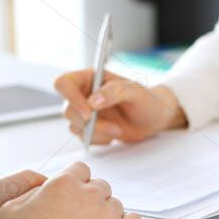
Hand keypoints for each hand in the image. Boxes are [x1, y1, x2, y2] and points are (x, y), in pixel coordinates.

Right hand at [0, 162, 141, 218]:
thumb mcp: (9, 212)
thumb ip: (30, 196)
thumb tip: (41, 193)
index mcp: (64, 183)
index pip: (80, 170)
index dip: (75, 183)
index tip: (71, 195)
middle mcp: (90, 194)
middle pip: (100, 187)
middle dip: (90, 199)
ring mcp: (108, 214)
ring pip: (115, 205)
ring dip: (105, 215)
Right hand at [54, 69, 187, 144]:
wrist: (153, 118)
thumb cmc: (146, 100)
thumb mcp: (135, 92)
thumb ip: (115, 91)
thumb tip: (93, 101)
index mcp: (90, 78)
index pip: (64, 83)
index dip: (70, 97)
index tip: (89, 113)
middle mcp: (83, 94)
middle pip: (67, 110)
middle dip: (90, 122)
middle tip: (113, 127)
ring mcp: (84, 112)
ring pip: (75, 126)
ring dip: (98, 132)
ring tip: (118, 129)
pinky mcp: (89, 129)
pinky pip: (84, 138)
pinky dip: (100, 140)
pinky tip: (115, 134)